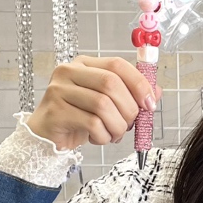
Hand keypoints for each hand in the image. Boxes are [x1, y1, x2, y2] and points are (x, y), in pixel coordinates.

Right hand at [25, 57, 161, 150]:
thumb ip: (129, 95)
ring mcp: (59, 90)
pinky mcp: (56, 112)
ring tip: (114, 134)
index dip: (138, 83)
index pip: (117, 65)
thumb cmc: (78, 118)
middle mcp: (69, 72)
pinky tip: (99, 138)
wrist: (47, 137)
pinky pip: (91, 123)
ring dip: (117, 125)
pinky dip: (103, 136)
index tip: (149, 103)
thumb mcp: (107, 104)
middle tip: (130, 124)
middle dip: (128, 108)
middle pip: (110, 83)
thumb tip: (155, 92)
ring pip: (102, 105)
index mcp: (85, 64)